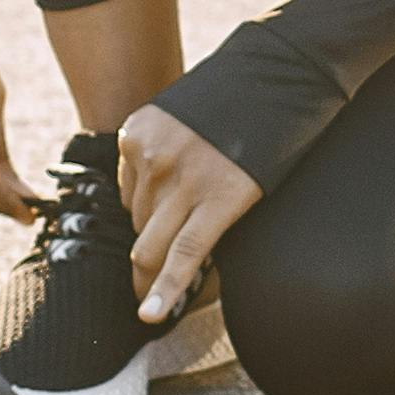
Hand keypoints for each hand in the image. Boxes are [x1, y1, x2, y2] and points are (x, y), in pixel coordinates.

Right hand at [115, 103, 259, 322]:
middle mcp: (183, 177)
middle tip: (143, 294)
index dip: (163, 291)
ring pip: (134, 214)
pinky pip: (125, 181)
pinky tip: (160, 180)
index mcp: (220, 197)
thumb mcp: (252, 193)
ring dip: (146, 226)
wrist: (265, 79)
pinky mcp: (137, 133)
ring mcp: (155, 153)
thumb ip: (213, 224)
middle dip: (144, 275)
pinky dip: (137, 190)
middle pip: (148, 245)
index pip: (184, 256)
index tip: (148, 316)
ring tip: (169, 215)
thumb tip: (182, 261)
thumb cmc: (268, 144)